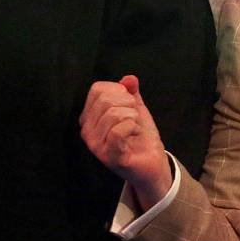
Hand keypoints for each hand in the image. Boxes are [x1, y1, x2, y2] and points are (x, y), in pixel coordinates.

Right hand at [79, 75, 170, 205]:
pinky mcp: (108, 156)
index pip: (98, 89)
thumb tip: (129, 78)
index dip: (119, 90)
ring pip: (113, 114)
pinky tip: (134, 134)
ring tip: (134, 127)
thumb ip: (131, 91)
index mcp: (89, 116)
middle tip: (134, 117)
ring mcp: (95, 145)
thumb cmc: (140, 135)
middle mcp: (87, 130)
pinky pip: (118, 131)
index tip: (129, 104)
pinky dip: (133, 127)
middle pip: (105, 100)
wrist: (152, 162)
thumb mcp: (136, 108)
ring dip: (133, 117)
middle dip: (128, 104)